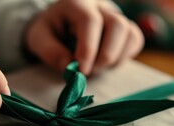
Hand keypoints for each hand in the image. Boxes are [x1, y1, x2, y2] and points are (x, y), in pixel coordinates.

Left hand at [25, 0, 143, 74]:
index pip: (90, 21)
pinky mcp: (124, 28)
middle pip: (117, 24)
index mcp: (77, 3)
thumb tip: (69, 66)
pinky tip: (107, 63)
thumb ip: (50, 51)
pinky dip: (124, 56)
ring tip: (96, 68)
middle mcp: (100, 6)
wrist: (59, 25)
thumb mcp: (38, 38)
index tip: (81, 70)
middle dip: (105, 54)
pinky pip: (135, 40)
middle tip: (88, 71)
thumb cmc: (50, 30)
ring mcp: (115, 16)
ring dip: (116, 58)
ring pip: (130, 33)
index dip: (88, 47)